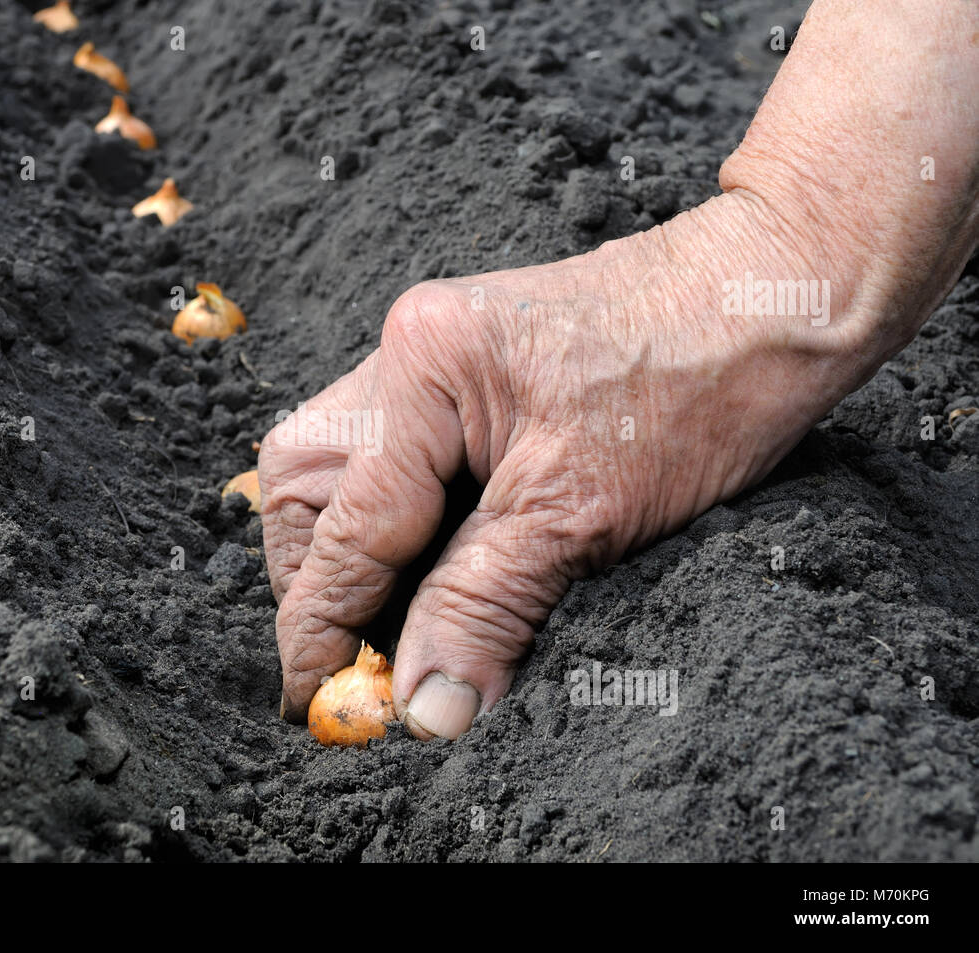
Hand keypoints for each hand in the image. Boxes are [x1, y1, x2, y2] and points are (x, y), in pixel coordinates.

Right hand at [260, 191, 873, 738]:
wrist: (776, 297)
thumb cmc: (699, 382)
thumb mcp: (582, 514)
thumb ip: (483, 606)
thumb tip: (425, 708)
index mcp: (425, 368)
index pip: (345, 527)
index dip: (323, 627)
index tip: (317, 703)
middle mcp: (410, 351)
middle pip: (304, 478)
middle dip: (313, 573)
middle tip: (349, 652)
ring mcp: (438, 357)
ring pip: (341, 466)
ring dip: (350, 547)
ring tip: (387, 616)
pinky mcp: (471, 377)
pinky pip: (398, 456)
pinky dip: (400, 519)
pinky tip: (434, 563)